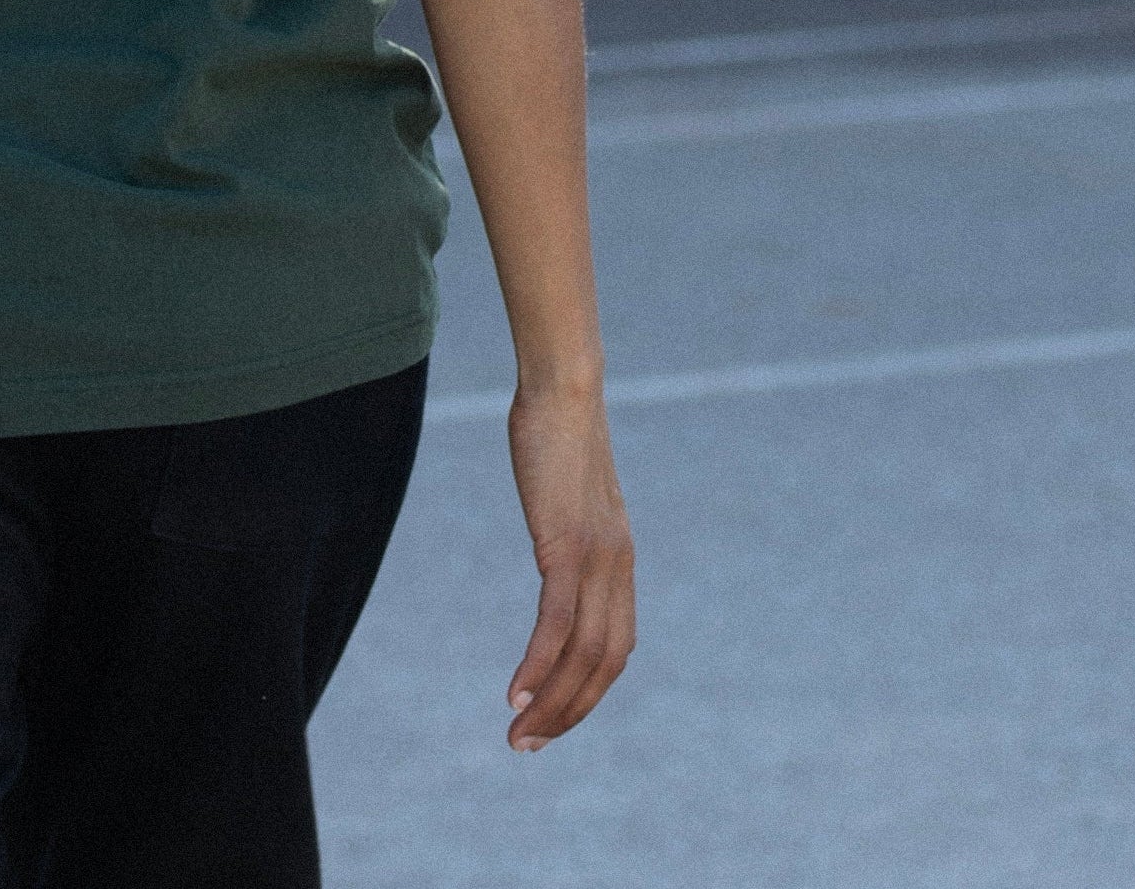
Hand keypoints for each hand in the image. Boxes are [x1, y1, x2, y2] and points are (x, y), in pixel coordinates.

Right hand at [504, 382, 635, 749]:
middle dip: (570, 713)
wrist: (564, 388)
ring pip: (582, 655)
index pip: (616, 647)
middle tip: (529, 747)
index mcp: (620, 559)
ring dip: (551, 703)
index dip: (588, 691)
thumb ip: (570, 524)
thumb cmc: (558, 430)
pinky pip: (556, 623)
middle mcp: (618, 567)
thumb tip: (557, 535)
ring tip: (518, 735)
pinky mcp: (567, 546)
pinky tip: (514, 692)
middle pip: (605, 665)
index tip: (553, 717)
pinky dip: (537, 665)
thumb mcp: (570, 492)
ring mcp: (596, 559)